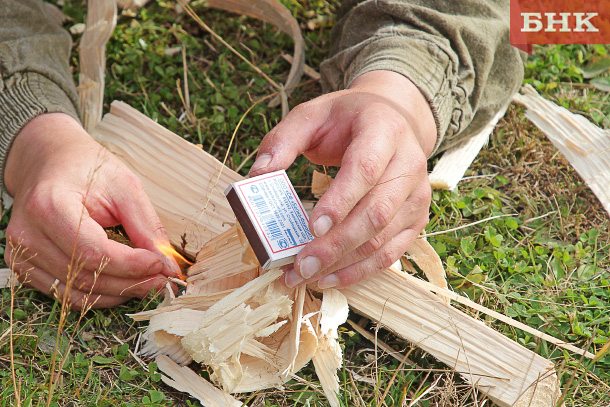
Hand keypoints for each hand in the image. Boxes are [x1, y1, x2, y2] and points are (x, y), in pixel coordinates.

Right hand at [4, 113, 178, 309]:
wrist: (50, 162)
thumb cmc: (88, 170)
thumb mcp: (126, 188)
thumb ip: (146, 227)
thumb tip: (167, 265)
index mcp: (49, 206)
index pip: (93, 253)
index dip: (131, 265)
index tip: (161, 265)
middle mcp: (28, 234)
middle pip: (85, 277)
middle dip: (130, 283)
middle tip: (161, 280)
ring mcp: (21, 254)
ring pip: (77, 293)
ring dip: (118, 293)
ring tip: (147, 282)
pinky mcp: (24, 267)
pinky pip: (66, 294)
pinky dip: (99, 295)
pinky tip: (122, 283)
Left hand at [249, 70, 435, 288]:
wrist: (394, 119)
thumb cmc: (348, 119)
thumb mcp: (313, 114)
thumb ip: (284, 139)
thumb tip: (257, 173)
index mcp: (384, 131)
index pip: (365, 170)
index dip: (340, 201)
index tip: (312, 227)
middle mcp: (409, 165)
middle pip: (376, 213)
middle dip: (335, 245)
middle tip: (300, 266)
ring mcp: (416, 195)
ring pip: (382, 240)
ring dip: (343, 264)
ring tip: (304, 276)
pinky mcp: (415, 219)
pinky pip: (390, 253)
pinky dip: (359, 271)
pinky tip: (329, 279)